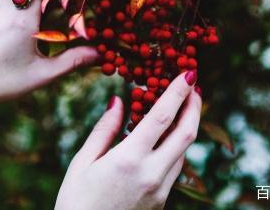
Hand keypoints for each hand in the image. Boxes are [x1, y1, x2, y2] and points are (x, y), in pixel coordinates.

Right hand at [55, 71, 200, 209]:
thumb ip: (104, 129)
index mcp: (129, 160)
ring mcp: (160, 191)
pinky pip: (174, 168)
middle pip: (186, 133)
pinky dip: (174, 146)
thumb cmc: (75, 202)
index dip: (178, 92)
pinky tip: (163, 138)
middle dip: (194, 106)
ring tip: (179, 107)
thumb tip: (119, 100)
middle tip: (194, 86)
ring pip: (183, 151)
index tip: (188, 73)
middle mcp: (152, 174)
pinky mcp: (161, 202)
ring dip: (186, 126)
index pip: (162, 117)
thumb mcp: (83, 163)